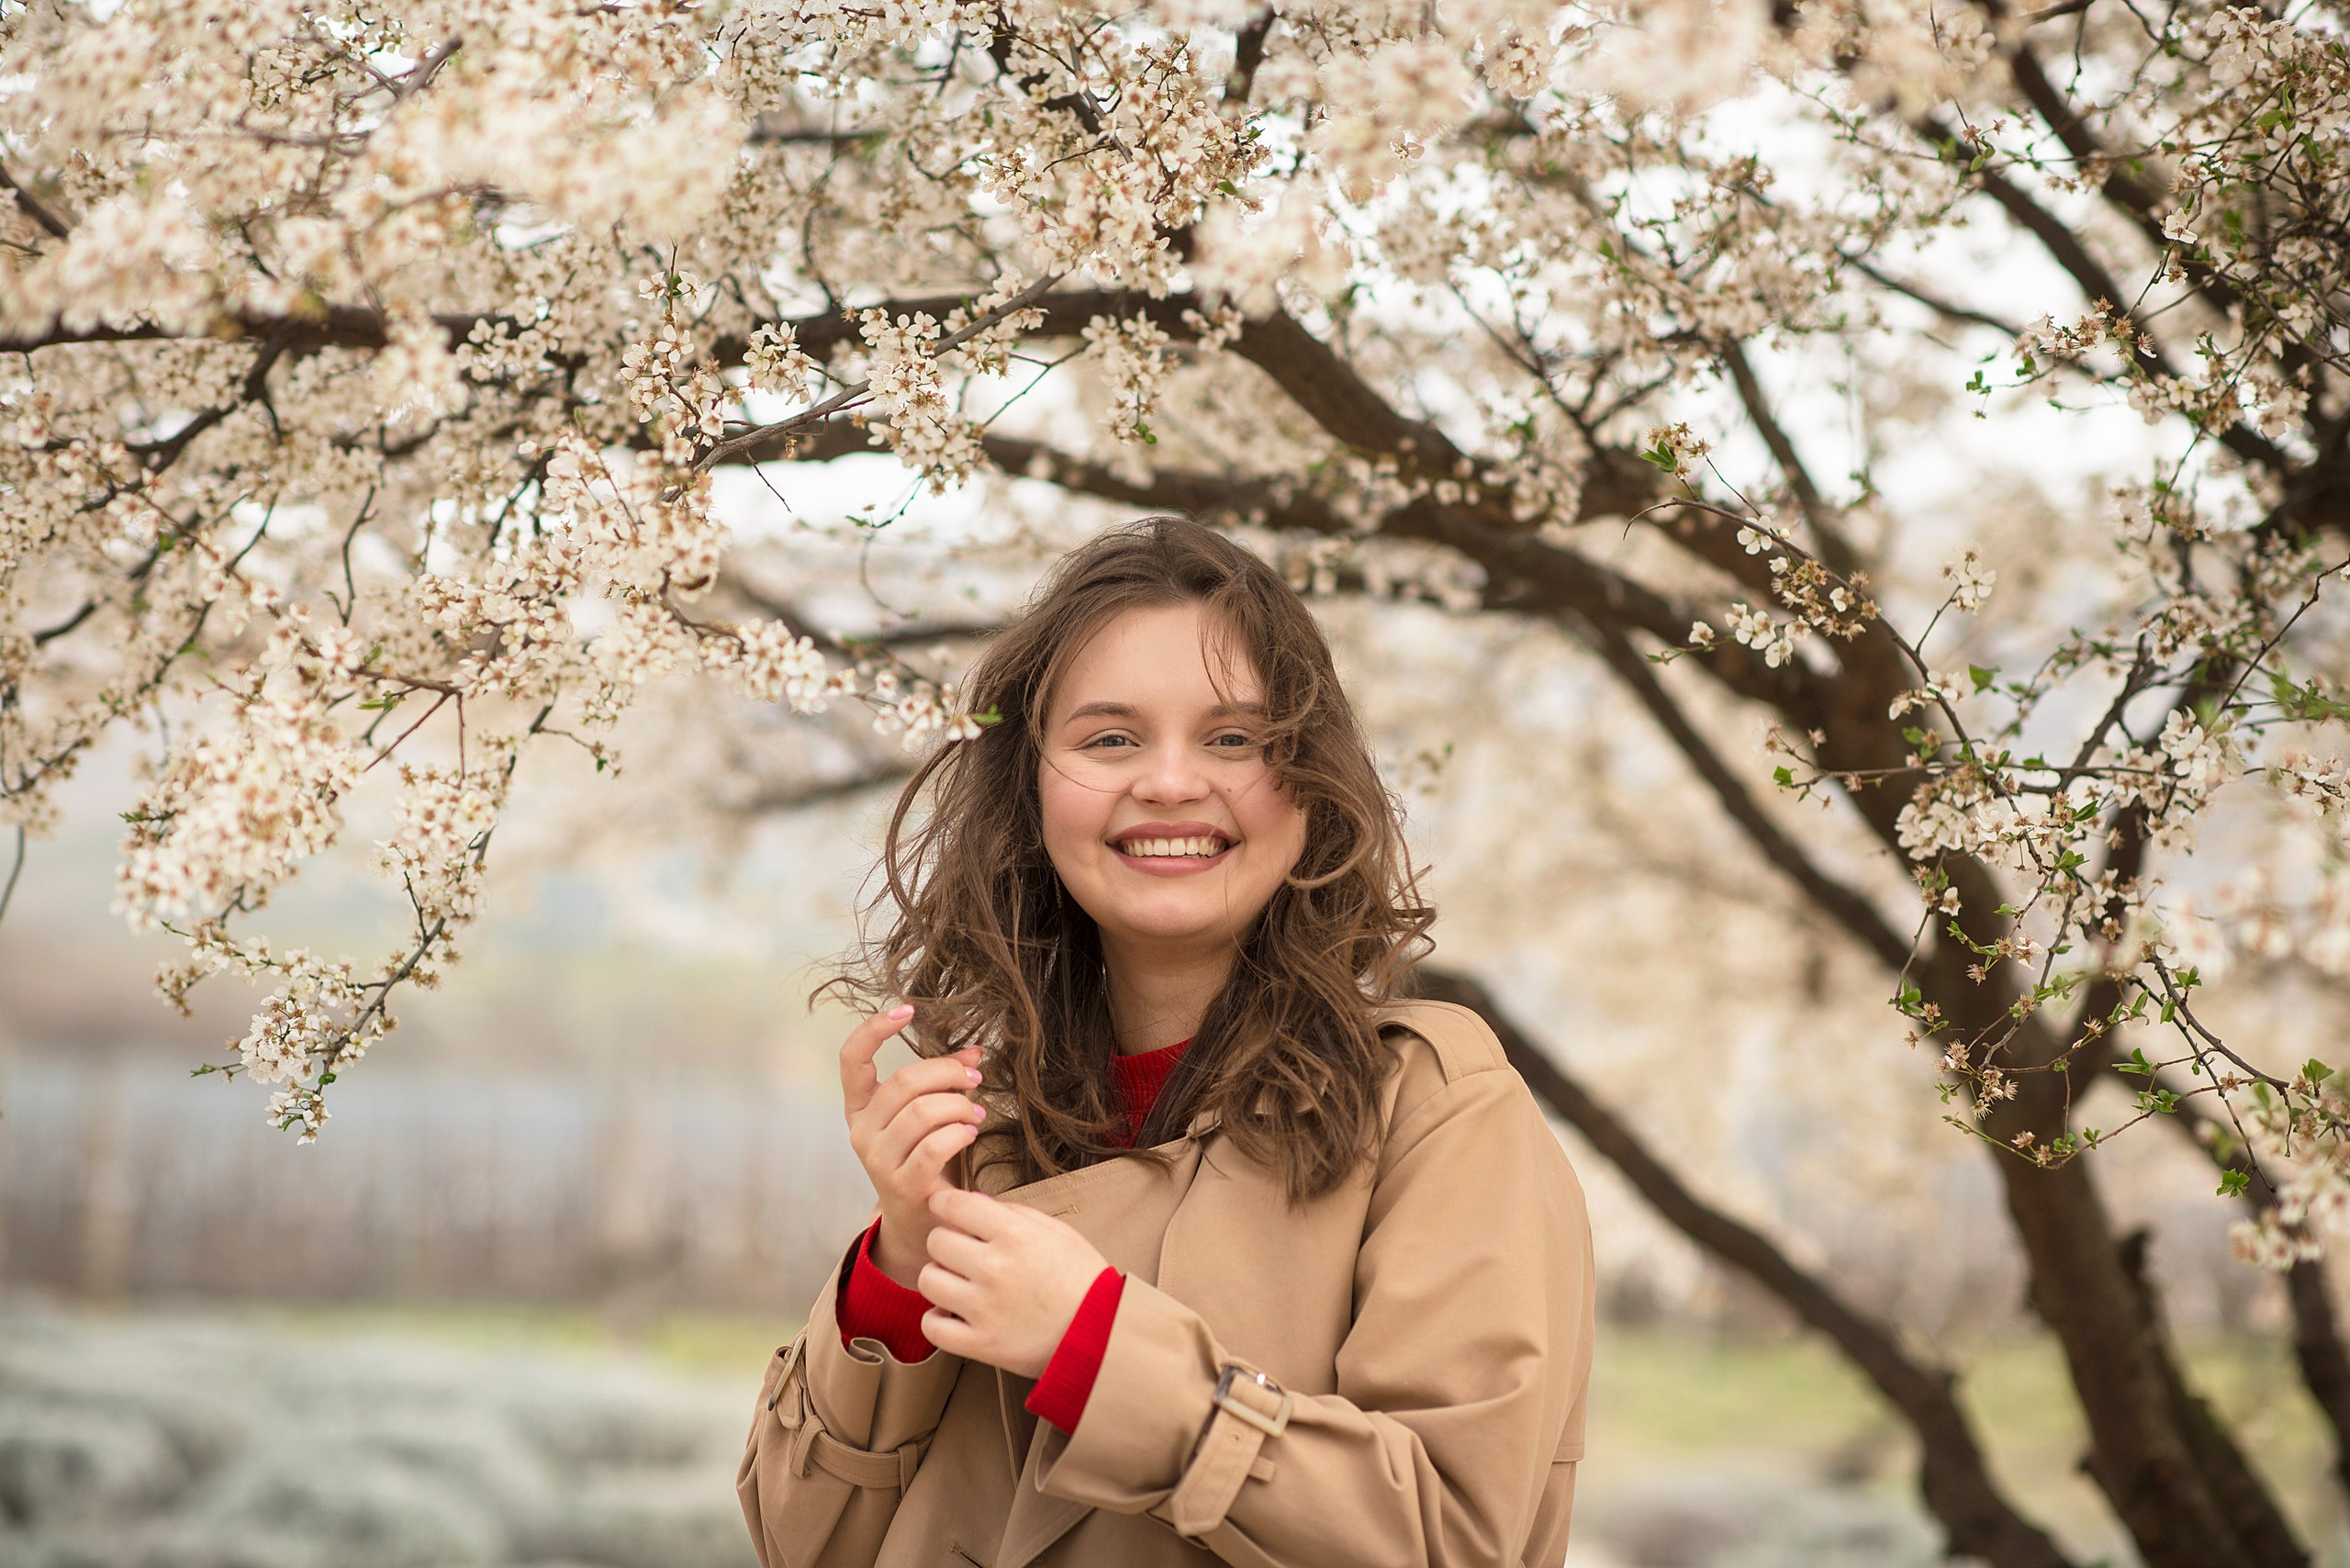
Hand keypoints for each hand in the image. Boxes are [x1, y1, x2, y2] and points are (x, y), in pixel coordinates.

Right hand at [839, 1004, 985, 1286]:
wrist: (923, 1223)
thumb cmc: (927, 1161)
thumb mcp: (929, 1117)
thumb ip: (946, 1082)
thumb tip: (976, 1051)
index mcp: (861, 1108)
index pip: (851, 1059)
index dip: (874, 1029)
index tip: (907, 1009)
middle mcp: (862, 1132)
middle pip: (904, 1081)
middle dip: (947, 1071)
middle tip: (974, 1076)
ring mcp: (878, 1159)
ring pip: (923, 1112)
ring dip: (959, 1104)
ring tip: (977, 1111)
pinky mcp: (902, 1184)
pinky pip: (934, 1146)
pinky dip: (959, 1132)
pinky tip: (971, 1132)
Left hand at [918, 1187, 1110, 1378]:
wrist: (1102, 1333)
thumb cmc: (1082, 1279)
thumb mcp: (1058, 1232)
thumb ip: (1014, 1213)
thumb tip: (974, 1200)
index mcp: (1015, 1234)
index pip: (954, 1204)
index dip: (944, 1203)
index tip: (945, 1208)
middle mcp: (994, 1267)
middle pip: (936, 1241)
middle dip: (947, 1242)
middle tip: (962, 1253)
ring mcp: (984, 1308)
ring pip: (928, 1280)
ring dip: (940, 1279)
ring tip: (959, 1285)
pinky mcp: (980, 1344)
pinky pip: (931, 1326)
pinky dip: (938, 1320)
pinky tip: (954, 1314)